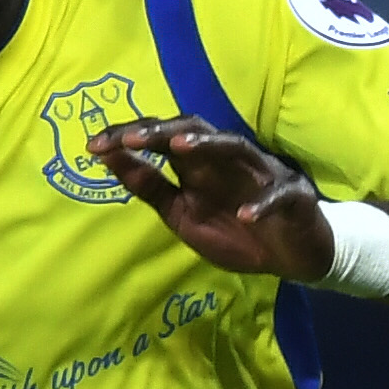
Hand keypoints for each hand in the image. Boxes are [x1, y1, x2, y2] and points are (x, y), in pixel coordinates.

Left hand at [88, 120, 335, 280]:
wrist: (292, 257)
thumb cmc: (236, 232)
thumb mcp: (183, 216)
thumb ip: (151, 188)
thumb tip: (109, 158)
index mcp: (199, 165)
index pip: (161, 138)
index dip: (128, 138)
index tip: (93, 146)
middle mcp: (228, 161)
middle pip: (195, 131)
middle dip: (162, 131)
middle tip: (130, 139)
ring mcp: (263, 175)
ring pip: (237, 147)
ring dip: (210, 146)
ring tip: (181, 148)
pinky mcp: (295, 197)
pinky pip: (278, 194)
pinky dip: (262, 204)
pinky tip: (246, 217)